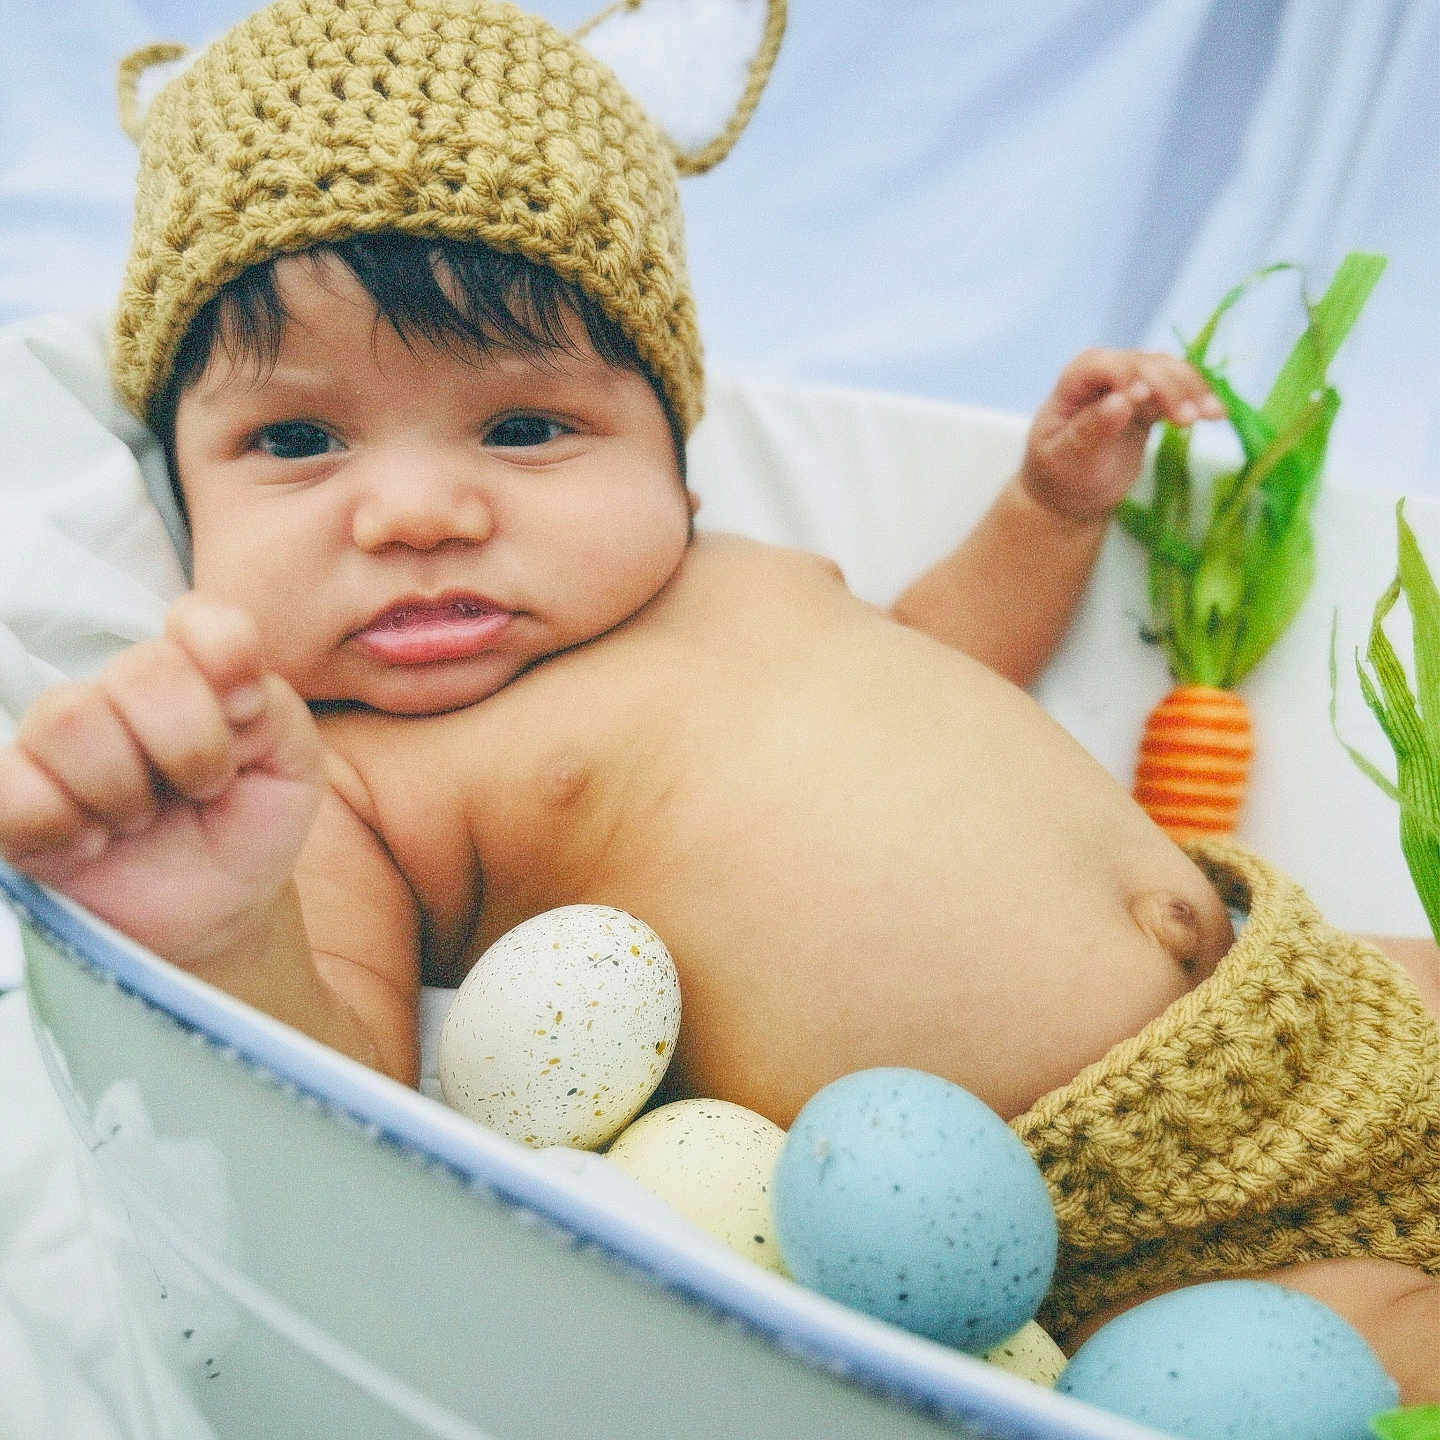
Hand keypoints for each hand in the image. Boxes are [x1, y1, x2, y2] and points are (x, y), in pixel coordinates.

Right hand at [0, 596, 322, 968]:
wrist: (211, 911)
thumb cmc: (249, 827)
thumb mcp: (293, 771)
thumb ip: (277, 714)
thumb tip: (232, 693)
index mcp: (198, 672)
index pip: (202, 620)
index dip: (226, 655)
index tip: (246, 712)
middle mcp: (123, 692)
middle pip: (140, 668)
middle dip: (189, 744)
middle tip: (202, 789)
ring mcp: (60, 741)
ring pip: (68, 717)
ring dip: (124, 788)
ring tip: (142, 820)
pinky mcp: (15, 796)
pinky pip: (11, 787)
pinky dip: (62, 825)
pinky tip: (92, 844)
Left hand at [1021, 349, 1223, 523]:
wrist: (1072, 494)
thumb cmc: (1059, 476)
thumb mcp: (1065, 458)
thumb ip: (1090, 429)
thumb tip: (1122, 401)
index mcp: (1072, 385)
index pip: (1099, 363)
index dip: (1123, 374)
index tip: (1141, 397)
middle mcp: (1102, 377)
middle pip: (1141, 364)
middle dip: (1167, 386)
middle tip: (1187, 420)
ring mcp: (1130, 387)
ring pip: (1167, 372)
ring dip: (1191, 389)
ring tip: (1212, 415)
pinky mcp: (1150, 404)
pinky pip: (1178, 393)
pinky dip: (1197, 400)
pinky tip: (1216, 414)